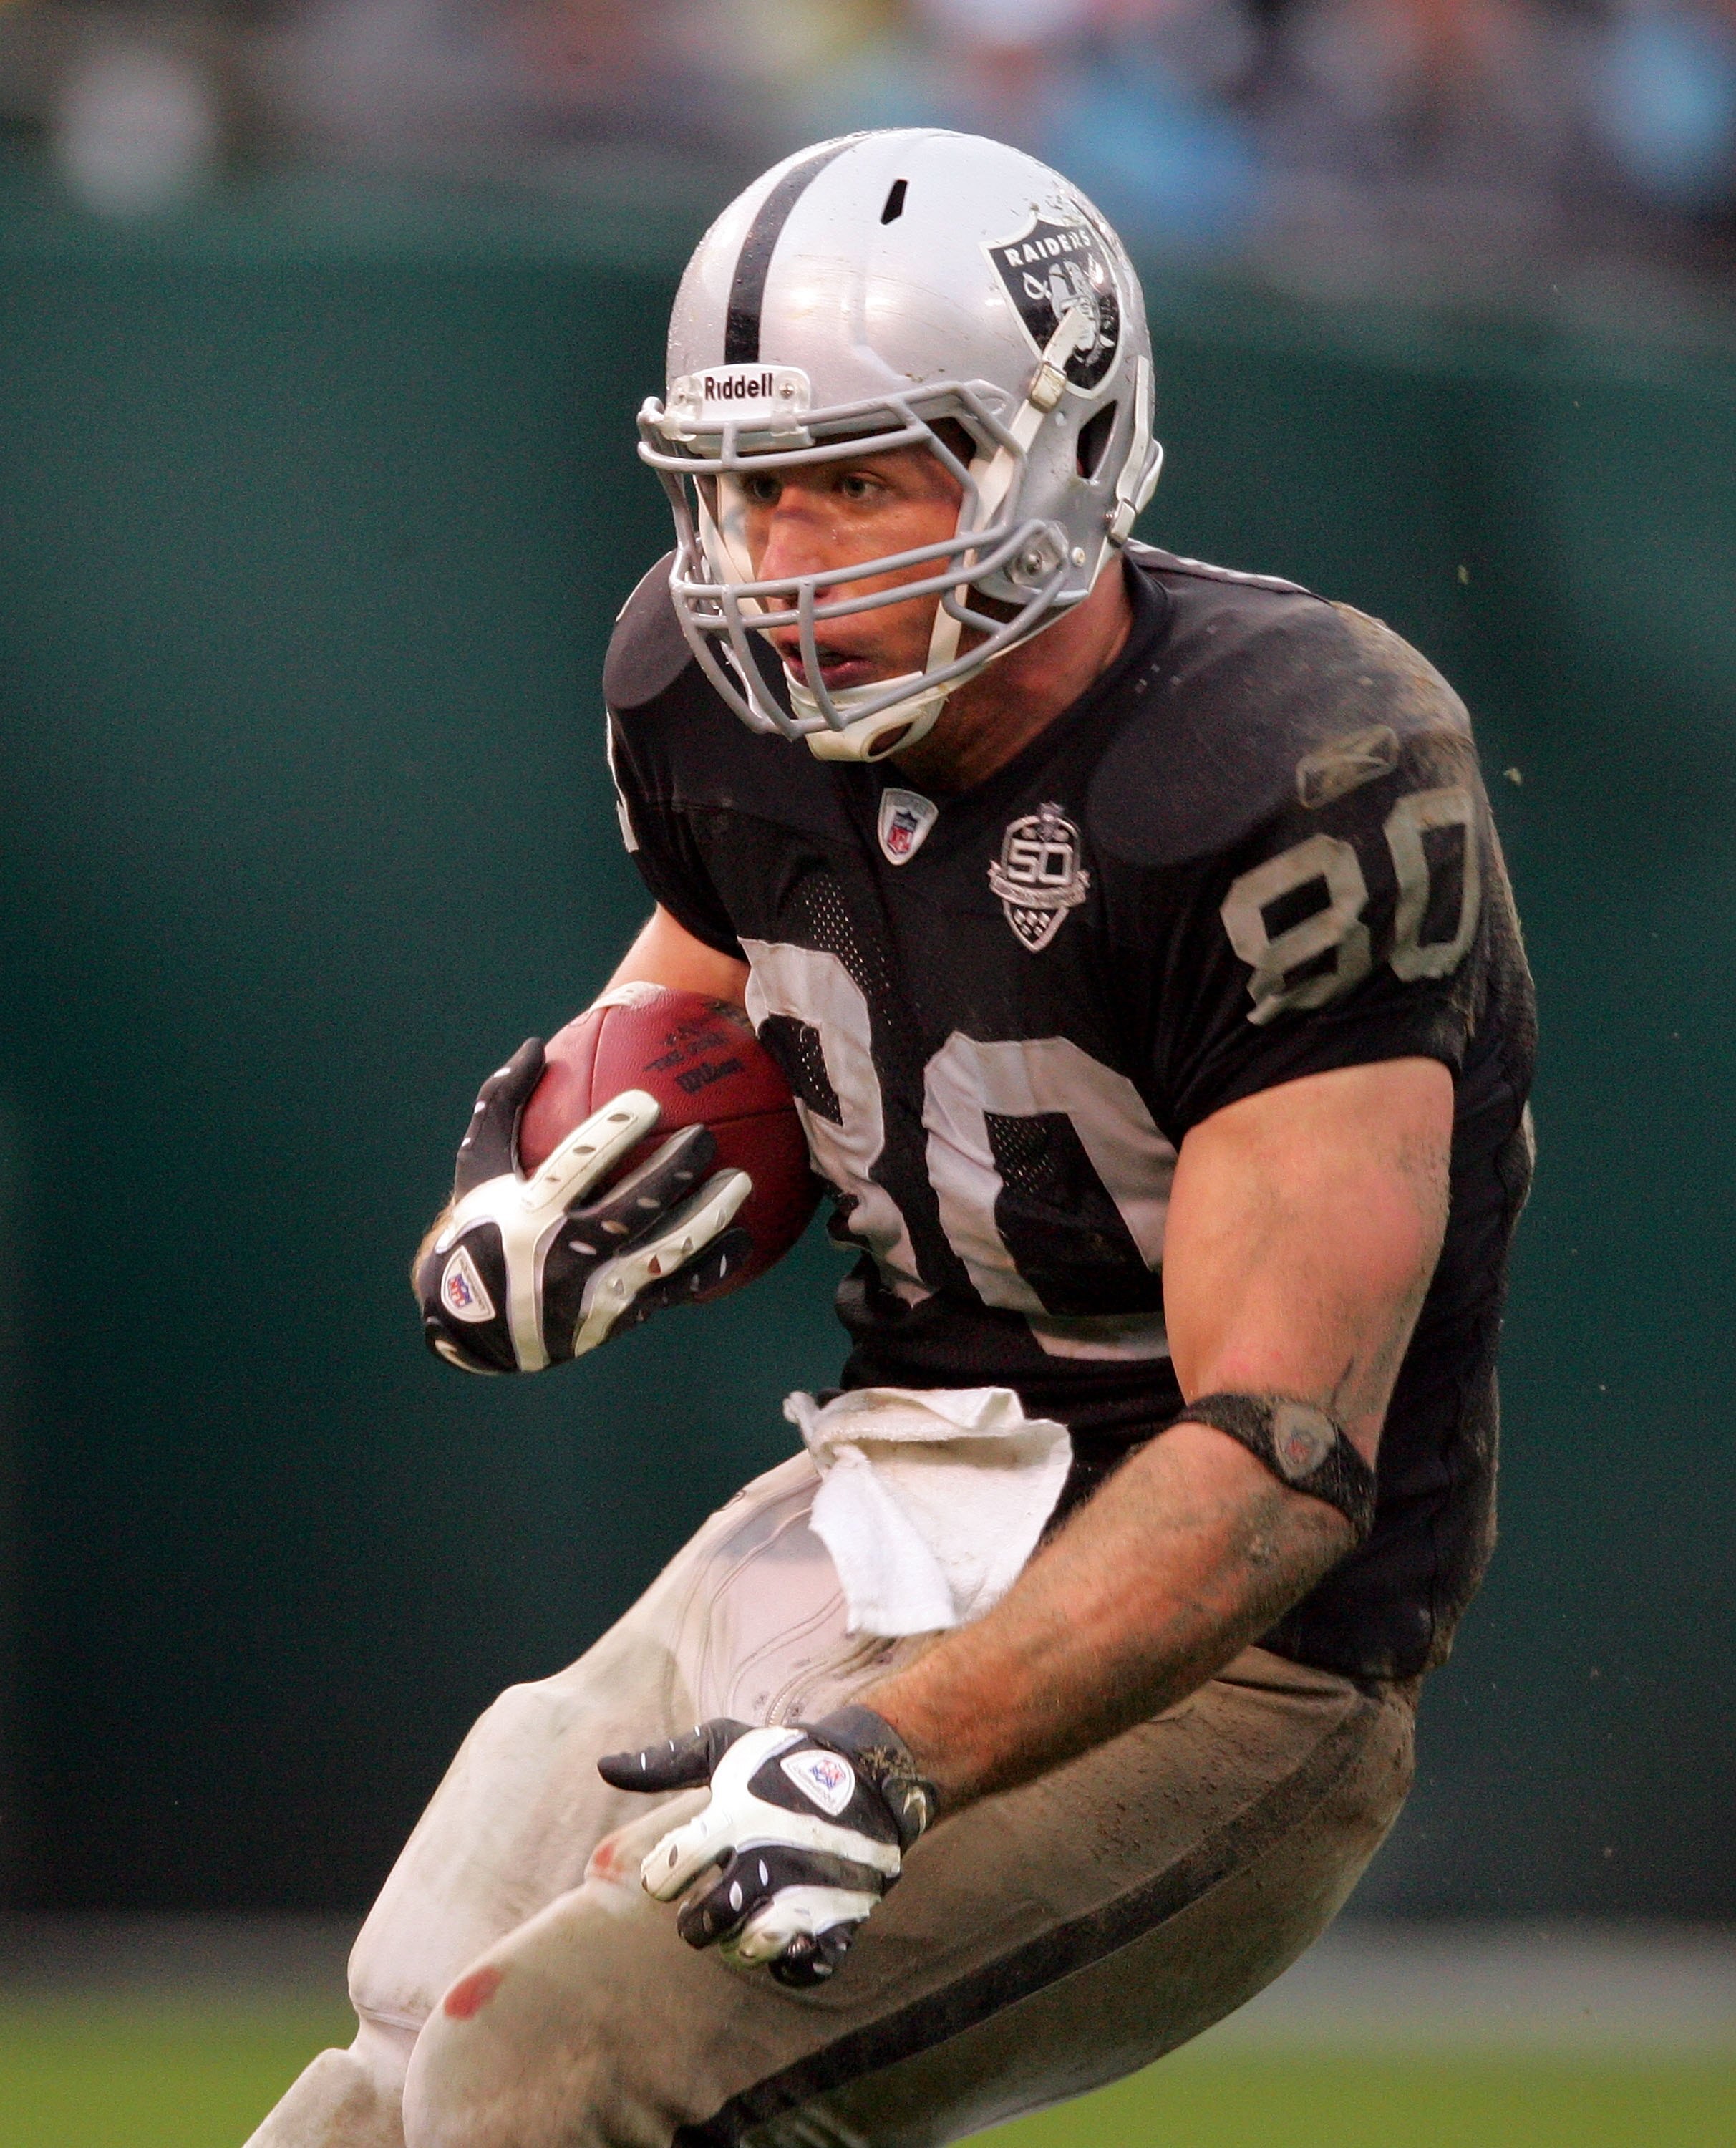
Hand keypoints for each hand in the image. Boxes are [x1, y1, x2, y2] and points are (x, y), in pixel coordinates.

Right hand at [415, 1037, 751, 1373]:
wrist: (480, 1327)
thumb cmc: (480, 1225)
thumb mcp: (479, 1167)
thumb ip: (502, 1103)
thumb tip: (536, 1044)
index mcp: (529, 1213)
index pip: (577, 1168)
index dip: (614, 1134)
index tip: (650, 1100)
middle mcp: (565, 1254)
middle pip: (631, 1209)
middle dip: (673, 1170)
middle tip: (707, 1134)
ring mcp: (596, 1291)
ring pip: (664, 1252)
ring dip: (708, 1217)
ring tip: (742, 1181)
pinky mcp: (620, 1317)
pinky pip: (676, 1289)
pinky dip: (713, 1265)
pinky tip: (747, 1237)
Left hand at [597, 1707, 936, 1986]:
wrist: (871, 1768)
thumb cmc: (782, 1759)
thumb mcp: (725, 1745)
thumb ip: (665, 1762)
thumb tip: (602, 1767)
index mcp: (735, 1815)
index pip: (668, 1870)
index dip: (660, 1877)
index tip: (673, 1871)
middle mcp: (771, 1855)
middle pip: (707, 1923)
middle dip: (696, 1925)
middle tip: (704, 1911)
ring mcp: (810, 1888)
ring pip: (754, 1948)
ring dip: (739, 1946)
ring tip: (741, 1927)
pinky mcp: (844, 1914)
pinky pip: (811, 1966)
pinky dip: (794, 1964)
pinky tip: (786, 1943)